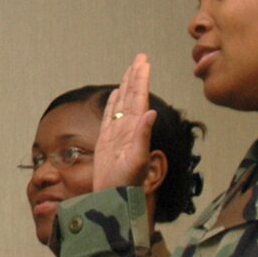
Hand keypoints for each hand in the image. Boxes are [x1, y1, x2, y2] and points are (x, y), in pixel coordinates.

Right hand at [92, 55, 155, 192]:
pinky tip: (114, 95)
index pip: (139, 98)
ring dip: (126, 86)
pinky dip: (112, 103)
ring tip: (130, 70)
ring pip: (122, 103)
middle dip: (136, 76)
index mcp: (136, 129)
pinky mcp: (107, 141)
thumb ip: (143, 137)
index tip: (144, 62)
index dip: (141, 80)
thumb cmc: (126, 185)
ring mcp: (118, 133)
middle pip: (132, 96)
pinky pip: (109, 116)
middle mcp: (129, 128)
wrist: (114, 199)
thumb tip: (150, 113)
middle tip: (140, 57)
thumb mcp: (137, 161)